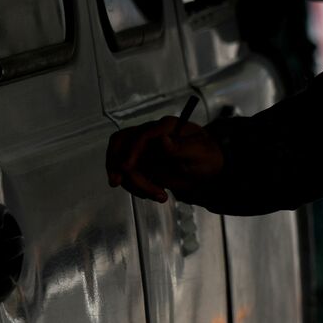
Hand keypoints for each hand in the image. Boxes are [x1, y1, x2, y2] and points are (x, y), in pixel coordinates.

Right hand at [106, 117, 223, 203]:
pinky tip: (157, 195)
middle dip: (114, 162)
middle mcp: (151, 135)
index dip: (132, 150)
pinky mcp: (142, 164)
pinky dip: (137, 188)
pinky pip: (129, 176)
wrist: (208, 169)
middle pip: (121, 142)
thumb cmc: (207, 156)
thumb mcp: (200, 152)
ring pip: (123, 162)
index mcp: (166, 127)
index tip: (127, 168)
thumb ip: (181, 147)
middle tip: (116, 182)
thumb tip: (163, 140)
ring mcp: (144, 150)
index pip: (141, 134)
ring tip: (160, 196)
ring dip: (134, 183)